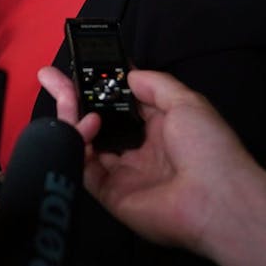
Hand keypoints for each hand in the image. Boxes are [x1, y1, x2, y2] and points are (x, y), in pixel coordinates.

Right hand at [37, 67, 265, 265]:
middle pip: (97, 122)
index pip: (120, 104)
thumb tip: (127, 74)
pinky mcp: (110, 194)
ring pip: (85, 142)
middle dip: (72, 98)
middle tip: (49, 77)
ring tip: (64, 95)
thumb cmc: (207, 146)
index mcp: (159, 129)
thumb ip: (154, 83)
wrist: (216, 198)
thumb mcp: (186, 102)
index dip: (99, 86)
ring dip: (71, 115)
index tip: (78, 68)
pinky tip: (84, 123)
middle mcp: (138, 150)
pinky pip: (84, 168)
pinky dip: (77, 143)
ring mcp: (123, 174)